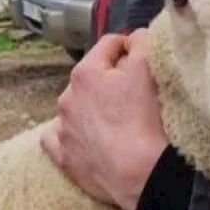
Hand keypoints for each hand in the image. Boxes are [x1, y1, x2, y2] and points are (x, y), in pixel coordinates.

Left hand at [41, 29, 168, 209]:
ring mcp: (63, 130)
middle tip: (136, 93)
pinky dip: (72, 134)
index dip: (130, 47)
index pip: (109, 44)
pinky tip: (87, 137)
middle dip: (111, 79)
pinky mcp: (64, 158)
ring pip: (77, 107)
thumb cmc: (144, 119)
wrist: (140, 173)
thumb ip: (141, 41)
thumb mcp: (149, 67)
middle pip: (93, 77)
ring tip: (117, 119)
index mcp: (85, 73)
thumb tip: (135, 37)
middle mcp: (67, 98)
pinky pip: (60, 138)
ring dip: (93, 107)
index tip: (145, 58)